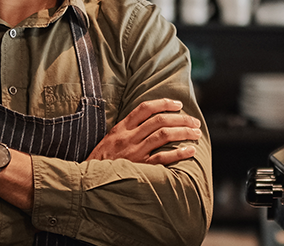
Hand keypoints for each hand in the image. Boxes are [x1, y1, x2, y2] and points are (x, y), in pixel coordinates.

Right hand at [87, 98, 201, 164]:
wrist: (87, 180)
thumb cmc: (101, 161)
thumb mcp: (109, 140)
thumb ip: (126, 131)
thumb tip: (148, 123)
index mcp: (120, 128)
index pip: (144, 108)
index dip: (163, 103)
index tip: (178, 104)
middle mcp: (128, 137)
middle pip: (159, 121)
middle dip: (180, 119)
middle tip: (194, 121)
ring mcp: (133, 152)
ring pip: (163, 135)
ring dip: (183, 132)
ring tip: (196, 133)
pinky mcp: (138, 167)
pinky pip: (162, 158)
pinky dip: (178, 153)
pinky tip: (190, 151)